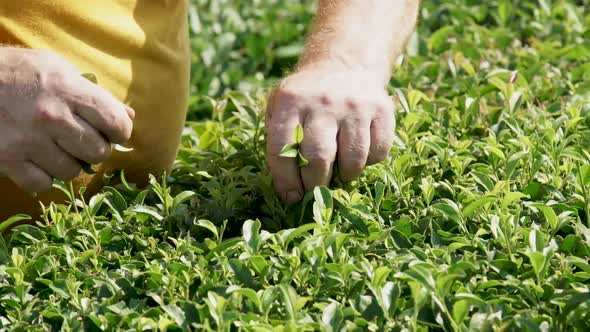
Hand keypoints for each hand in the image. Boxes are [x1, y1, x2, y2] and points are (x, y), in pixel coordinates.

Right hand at [0, 48, 133, 191]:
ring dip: (69, 163)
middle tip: (81, 140)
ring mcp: (28, 140)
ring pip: (72, 171)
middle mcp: (50, 116)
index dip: (120, 131)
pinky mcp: (7, 160)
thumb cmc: (13, 72)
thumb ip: (93, 92)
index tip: (112, 131)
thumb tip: (129, 117)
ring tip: (55, 147)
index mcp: (66, 88)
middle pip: (99, 152)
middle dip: (95, 148)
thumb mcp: (54, 68)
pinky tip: (35, 159)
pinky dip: (42, 176)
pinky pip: (43, 183)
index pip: (116, 122)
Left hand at [266, 65, 395, 202]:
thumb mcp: (280, 107)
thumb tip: (288, 192)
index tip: (290, 197)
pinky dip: (370, 162)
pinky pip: (379, 151)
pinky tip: (359, 154)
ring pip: (353, 159)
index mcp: (290, 101)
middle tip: (316, 190)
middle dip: (315, 184)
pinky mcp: (381, 109)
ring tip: (339, 173)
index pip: (282, 148)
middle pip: (318, 157)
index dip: (285, 179)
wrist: (342, 64)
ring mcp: (355, 104)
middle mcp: (322, 101)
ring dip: (345, 176)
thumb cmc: (305, 98)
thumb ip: (278, 143)